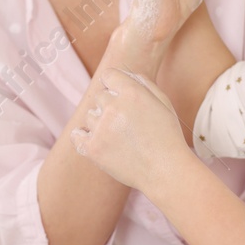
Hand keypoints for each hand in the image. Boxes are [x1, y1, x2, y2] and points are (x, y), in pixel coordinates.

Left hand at [70, 67, 191, 192]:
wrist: (165, 171)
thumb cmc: (167, 137)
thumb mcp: (163, 103)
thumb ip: (144, 83)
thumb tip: (126, 73)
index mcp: (132, 93)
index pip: (109, 75)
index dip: (115, 85)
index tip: (120, 96)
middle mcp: (114, 107)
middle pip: (99, 96)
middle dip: (109, 106)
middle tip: (124, 123)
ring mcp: (101, 128)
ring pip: (90, 116)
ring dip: (100, 123)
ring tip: (118, 137)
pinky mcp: (93, 148)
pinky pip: (77, 136)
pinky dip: (83, 137)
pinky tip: (94, 140)